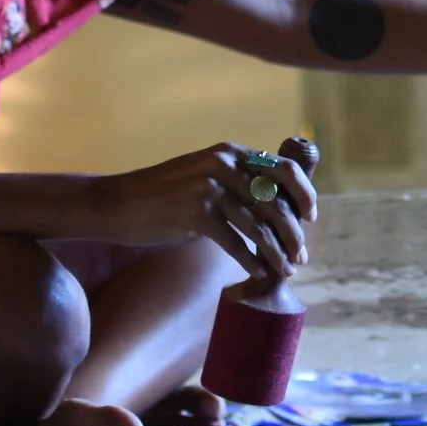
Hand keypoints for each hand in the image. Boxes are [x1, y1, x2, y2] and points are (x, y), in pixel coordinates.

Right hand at [90, 142, 318, 279]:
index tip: (310, 217)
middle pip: (276, 201)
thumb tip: (273, 207)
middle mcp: (224, 164)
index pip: (284, 169)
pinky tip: (258, 273)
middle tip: (301, 256)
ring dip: (276, 253)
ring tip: (286, 270)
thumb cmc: (162, 195)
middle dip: (294, 233)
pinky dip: (250, 261)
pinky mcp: (196, 212)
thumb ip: (235, 183)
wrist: (116, 203)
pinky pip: (235, 242)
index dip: (304, 194)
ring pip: (259, 226)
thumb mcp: (203, 176)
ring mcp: (210, 187)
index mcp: (231, 153)